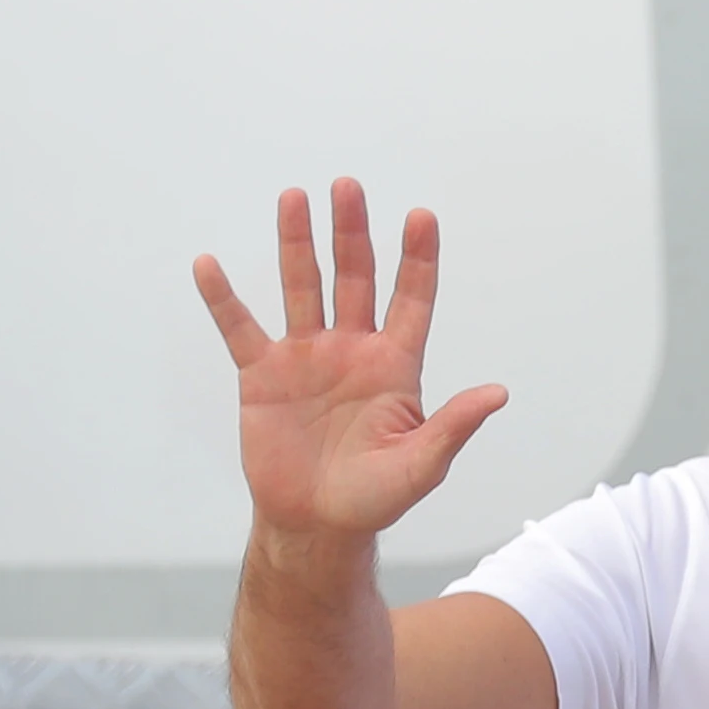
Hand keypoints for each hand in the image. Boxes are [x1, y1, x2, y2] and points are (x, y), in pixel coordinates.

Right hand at [196, 181, 507, 544]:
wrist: (317, 523)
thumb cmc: (376, 498)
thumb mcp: (422, 464)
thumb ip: (454, 426)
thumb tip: (499, 393)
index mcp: (395, 366)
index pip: (411, 300)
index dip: (417, 259)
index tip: (422, 216)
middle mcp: (352, 350)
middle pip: (355, 279)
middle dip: (352, 234)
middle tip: (348, 186)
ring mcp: (306, 358)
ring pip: (302, 288)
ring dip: (297, 244)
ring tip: (294, 197)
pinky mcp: (262, 375)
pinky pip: (240, 329)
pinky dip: (223, 299)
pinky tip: (209, 265)